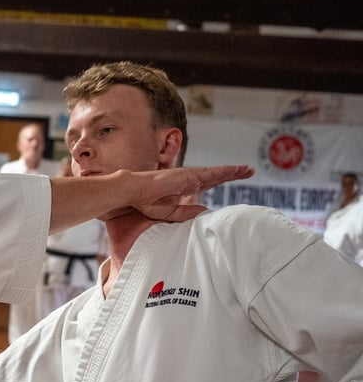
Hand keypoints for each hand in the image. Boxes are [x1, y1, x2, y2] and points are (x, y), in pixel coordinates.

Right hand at [123, 164, 253, 221]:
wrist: (134, 192)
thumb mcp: (170, 212)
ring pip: (216, 173)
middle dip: (231, 173)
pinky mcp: (188, 175)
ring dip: (232, 171)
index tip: (232, 179)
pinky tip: (235, 170)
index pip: (207, 183)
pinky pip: (210, 173)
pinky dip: (223, 171)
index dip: (220, 180)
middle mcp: (189, 179)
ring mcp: (189, 176)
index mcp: (184, 188)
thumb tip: (204, 212)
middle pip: (215, 176)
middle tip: (247, 171)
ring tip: (247, 169)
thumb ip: (186, 212)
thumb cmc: (146, 201)